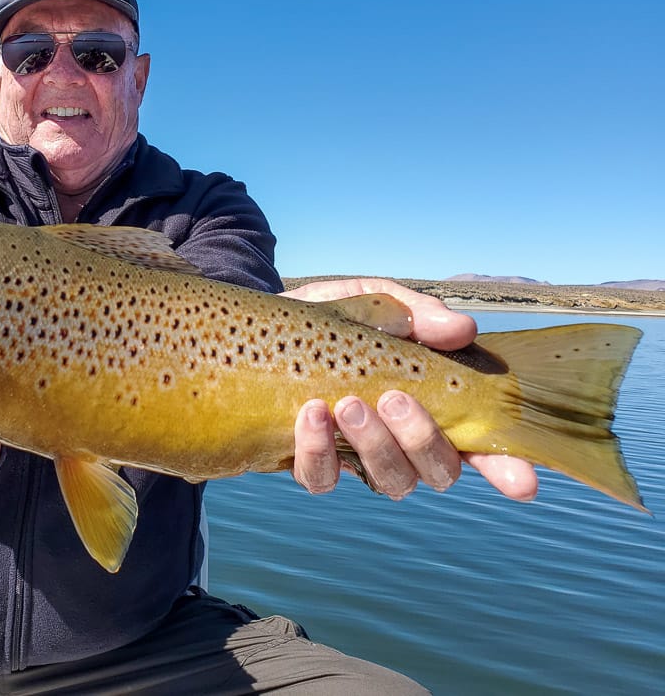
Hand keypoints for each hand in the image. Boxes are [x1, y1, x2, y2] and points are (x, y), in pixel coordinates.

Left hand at [283, 278, 537, 501]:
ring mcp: (354, 456)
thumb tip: (462, 329)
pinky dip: (318, 451)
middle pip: (437, 471)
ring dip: (375, 446)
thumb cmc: (329, 316)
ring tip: (350, 405)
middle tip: (396, 399)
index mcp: (428, 404)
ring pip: (388, 481)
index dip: (503, 468)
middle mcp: (399, 441)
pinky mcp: (307, 461)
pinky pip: (321, 478)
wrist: (263, 321)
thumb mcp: (371, 302)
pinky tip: (311, 414)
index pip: (477, 445)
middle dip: (424, 441)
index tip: (521, 481)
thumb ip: (414, 313)